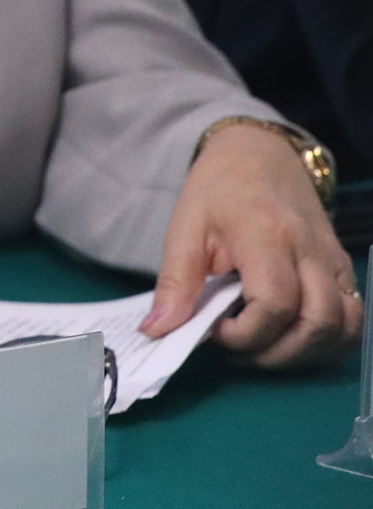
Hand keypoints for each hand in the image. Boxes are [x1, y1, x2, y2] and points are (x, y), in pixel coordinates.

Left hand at [146, 122, 359, 369]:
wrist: (259, 154)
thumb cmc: (218, 190)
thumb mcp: (184, 228)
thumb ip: (174, 283)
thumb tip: (155, 330)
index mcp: (266, 235)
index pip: (274, 303)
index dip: (246, 334)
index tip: (214, 332)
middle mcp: (310, 250)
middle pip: (316, 323)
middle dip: (275, 353)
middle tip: (237, 348)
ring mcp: (333, 260)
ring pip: (343, 326)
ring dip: (305, 352)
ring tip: (263, 347)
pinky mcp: (343, 267)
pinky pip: (354, 318)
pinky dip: (329, 341)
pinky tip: (294, 339)